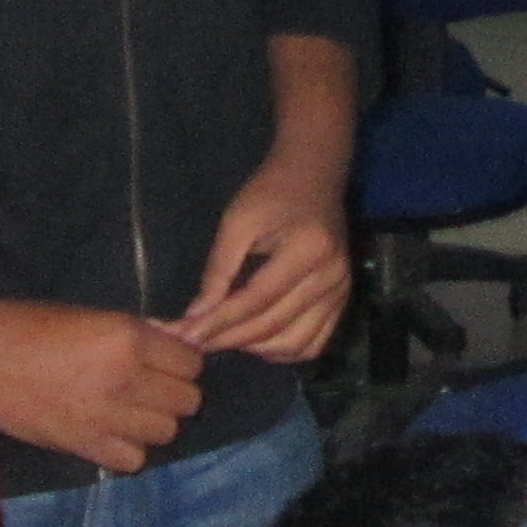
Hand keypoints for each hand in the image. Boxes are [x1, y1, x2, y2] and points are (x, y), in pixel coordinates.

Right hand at [0, 287, 201, 470]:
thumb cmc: (29, 326)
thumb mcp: (92, 316)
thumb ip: (139, 333)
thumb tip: (177, 342)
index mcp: (128, 338)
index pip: (192, 362)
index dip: (181, 363)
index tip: (165, 364)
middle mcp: (126, 378)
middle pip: (187, 401)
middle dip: (173, 394)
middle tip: (149, 388)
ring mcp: (107, 416)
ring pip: (167, 432)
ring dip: (153, 423)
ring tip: (129, 411)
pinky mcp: (84, 446)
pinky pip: (134, 459)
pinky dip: (128, 450)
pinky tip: (109, 434)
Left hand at [176, 38, 358, 362]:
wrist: (314, 176)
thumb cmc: (271, 192)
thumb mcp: (237, 221)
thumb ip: (218, 269)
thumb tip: (195, 314)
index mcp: (308, 250)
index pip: (257, 300)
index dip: (219, 321)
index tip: (184, 335)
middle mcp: (332, 277)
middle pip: (274, 325)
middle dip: (228, 338)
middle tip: (192, 341)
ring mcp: (341, 292)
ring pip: (294, 344)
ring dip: (254, 349)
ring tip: (222, 338)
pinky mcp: (342, 300)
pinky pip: (312, 343)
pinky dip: (282, 350)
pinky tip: (256, 340)